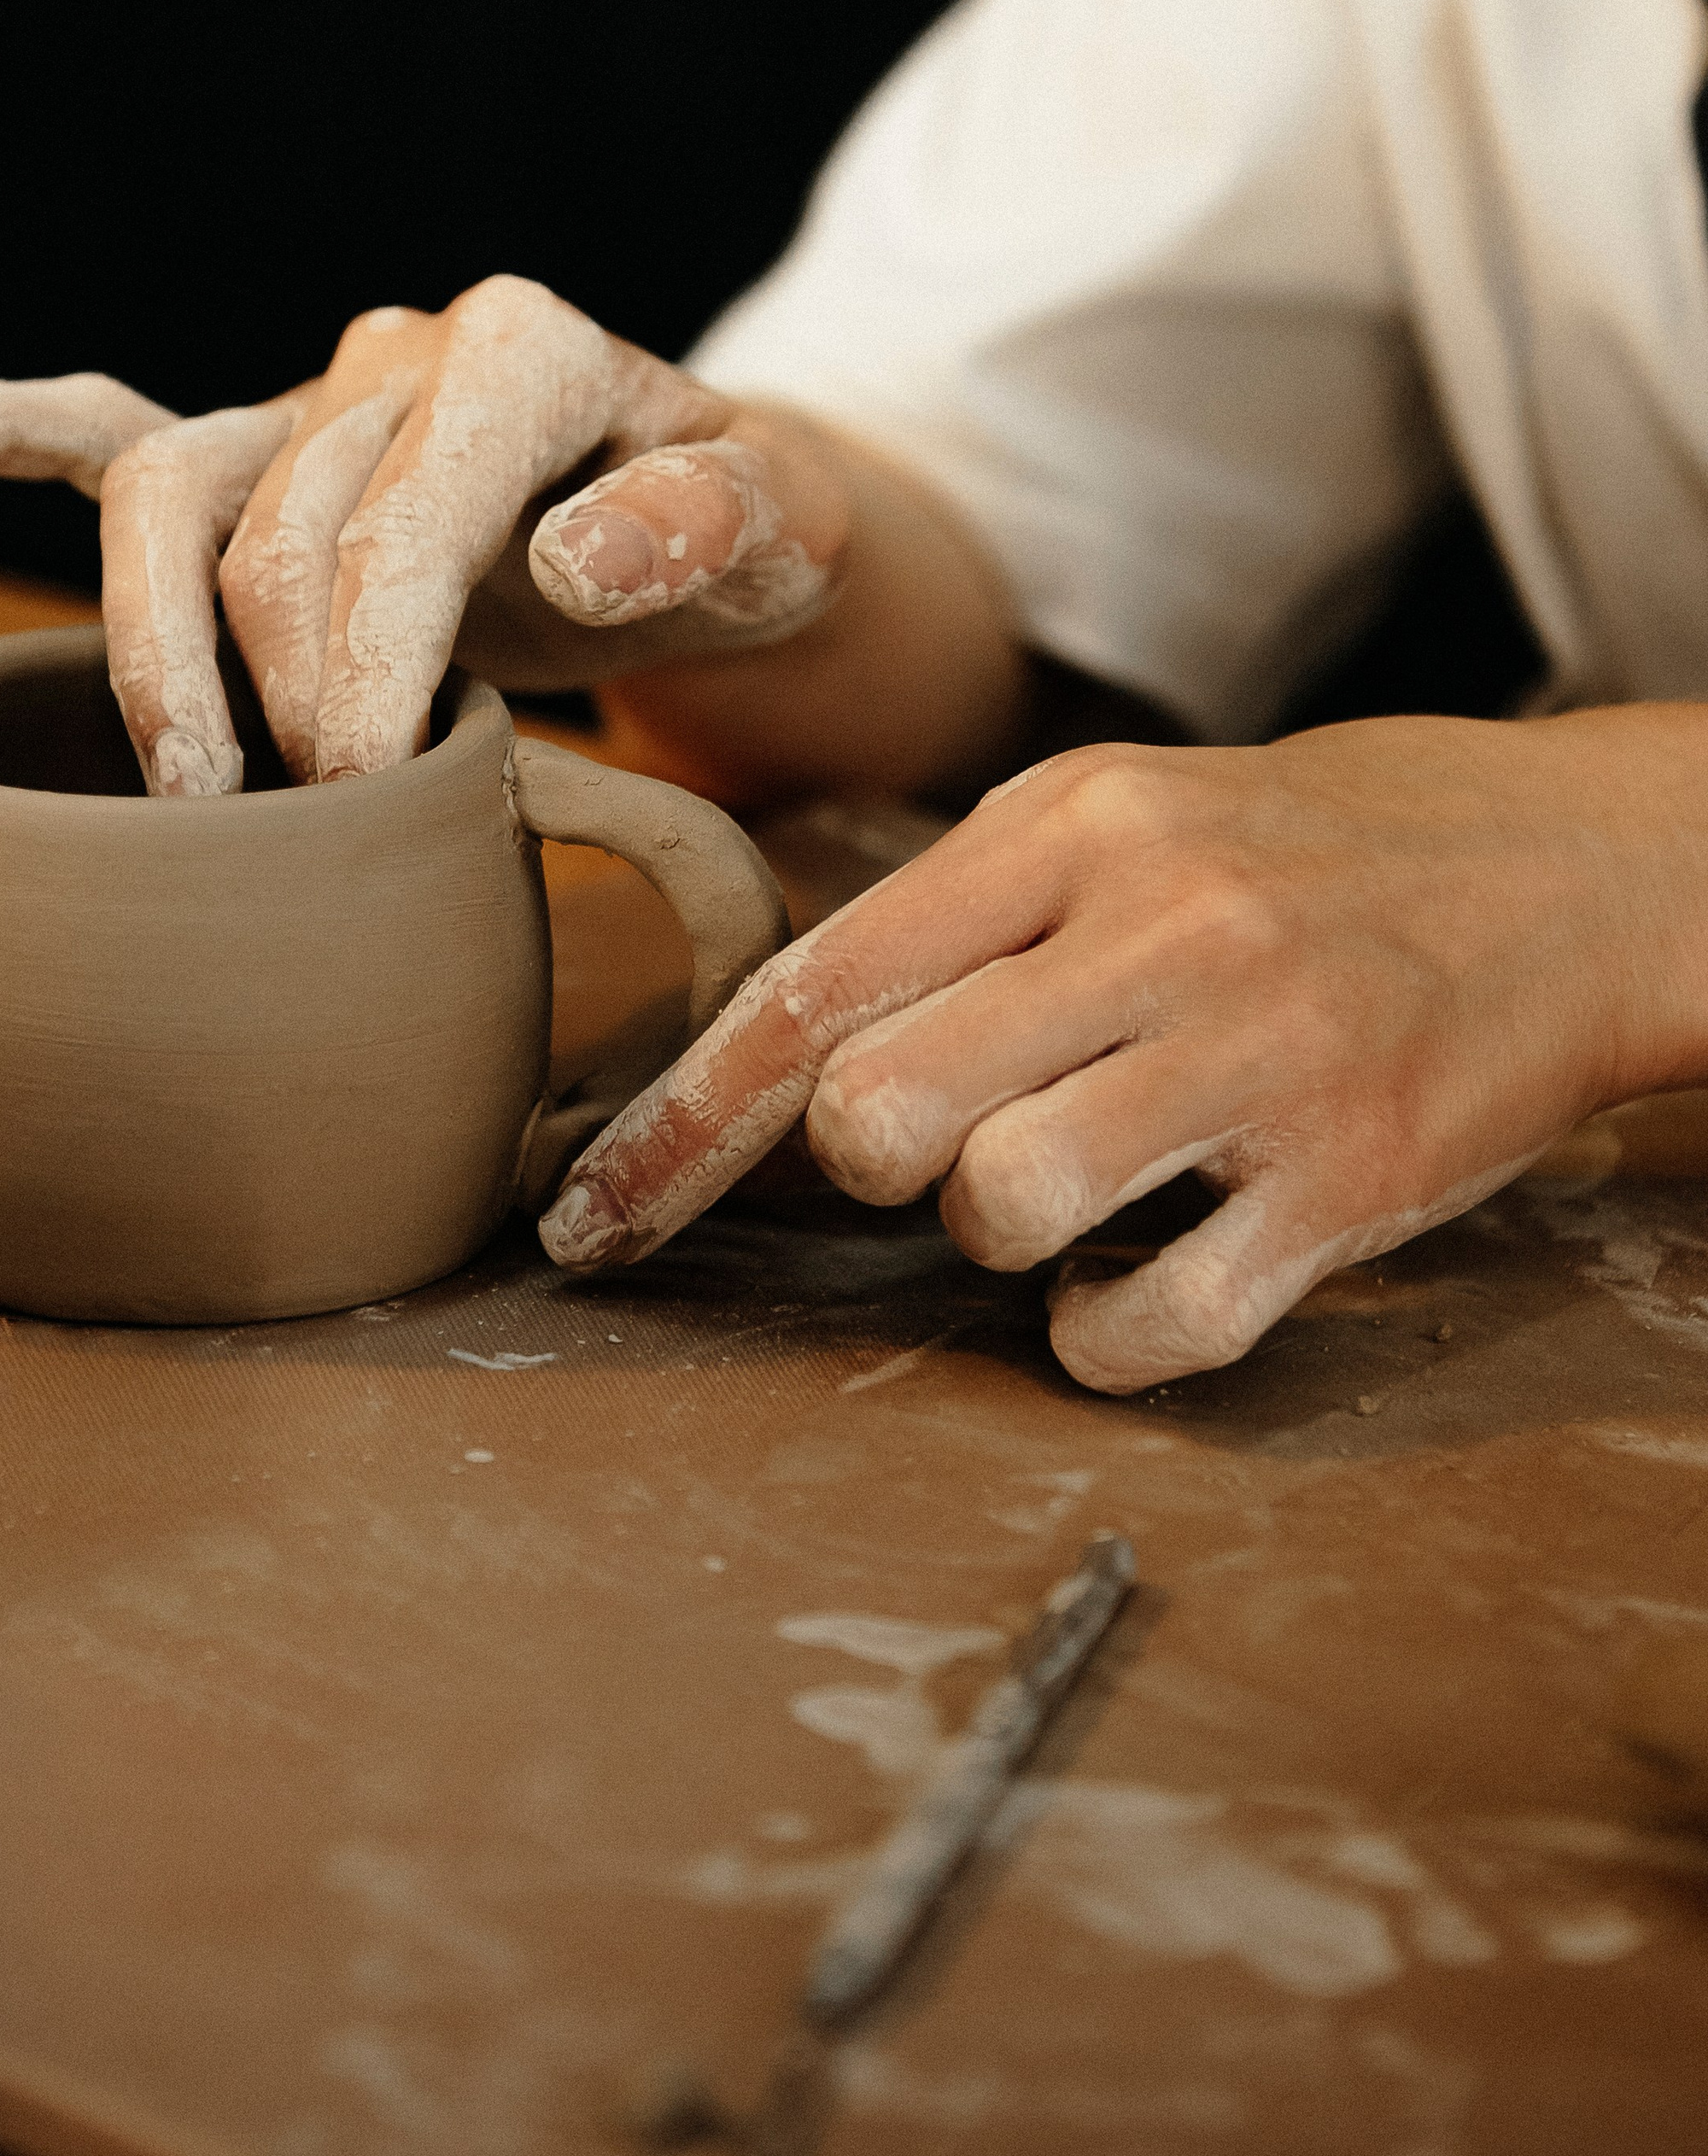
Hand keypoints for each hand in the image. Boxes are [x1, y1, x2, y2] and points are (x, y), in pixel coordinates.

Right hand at [0, 278, 847, 790]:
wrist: (719, 526)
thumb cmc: (754, 541)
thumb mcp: (789, 535)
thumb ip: (704, 523)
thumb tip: (572, 552)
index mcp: (524, 350)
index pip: (404, 506)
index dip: (372, 658)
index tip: (375, 788)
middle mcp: (399, 356)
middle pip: (280, 527)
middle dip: (287, 694)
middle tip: (320, 831)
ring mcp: (310, 402)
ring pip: (169, 490)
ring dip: (160, 647)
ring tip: (188, 786)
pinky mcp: (257, 451)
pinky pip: (109, 426)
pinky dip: (6, 429)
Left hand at [538, 707, 1707, 1388]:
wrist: (1562, 867)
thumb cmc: (1294, 853)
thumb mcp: (1115, 817)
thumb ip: (952, 916)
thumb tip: (774, 1050)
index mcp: (1068, 825)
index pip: (813, 985)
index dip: (680, 1125)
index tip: (592, 1220)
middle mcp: (1155, 927)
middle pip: (879, 1111)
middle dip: (872, 1165)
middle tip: (951, 1142)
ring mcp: (1259, 1055)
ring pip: (998, 1210)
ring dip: (993, 1235)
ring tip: (1068, 1185)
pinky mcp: (1352, 1180)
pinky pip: (1155, 1321)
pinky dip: (1105, 1338)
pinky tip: (1139, 1280)